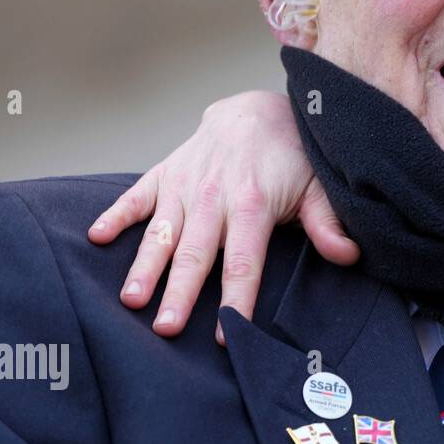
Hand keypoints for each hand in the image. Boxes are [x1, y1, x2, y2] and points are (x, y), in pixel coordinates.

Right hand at [87, 90, 358, 343]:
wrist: (258, 109)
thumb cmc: (293, 157)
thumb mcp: (319, 188)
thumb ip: (328, 224)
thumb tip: (349, 255)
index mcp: (253, 204)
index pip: (244, 262)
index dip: (237, 299)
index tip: (228, 334)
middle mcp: (214, 196)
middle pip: (196, 254)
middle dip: (180, 292)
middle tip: (166, 328)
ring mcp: (185, 184)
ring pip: (161, 233)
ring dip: (144, 267)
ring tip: (130, 299)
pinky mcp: (164, 173)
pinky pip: (135, 196)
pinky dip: (115, 215)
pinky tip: (94, 237)